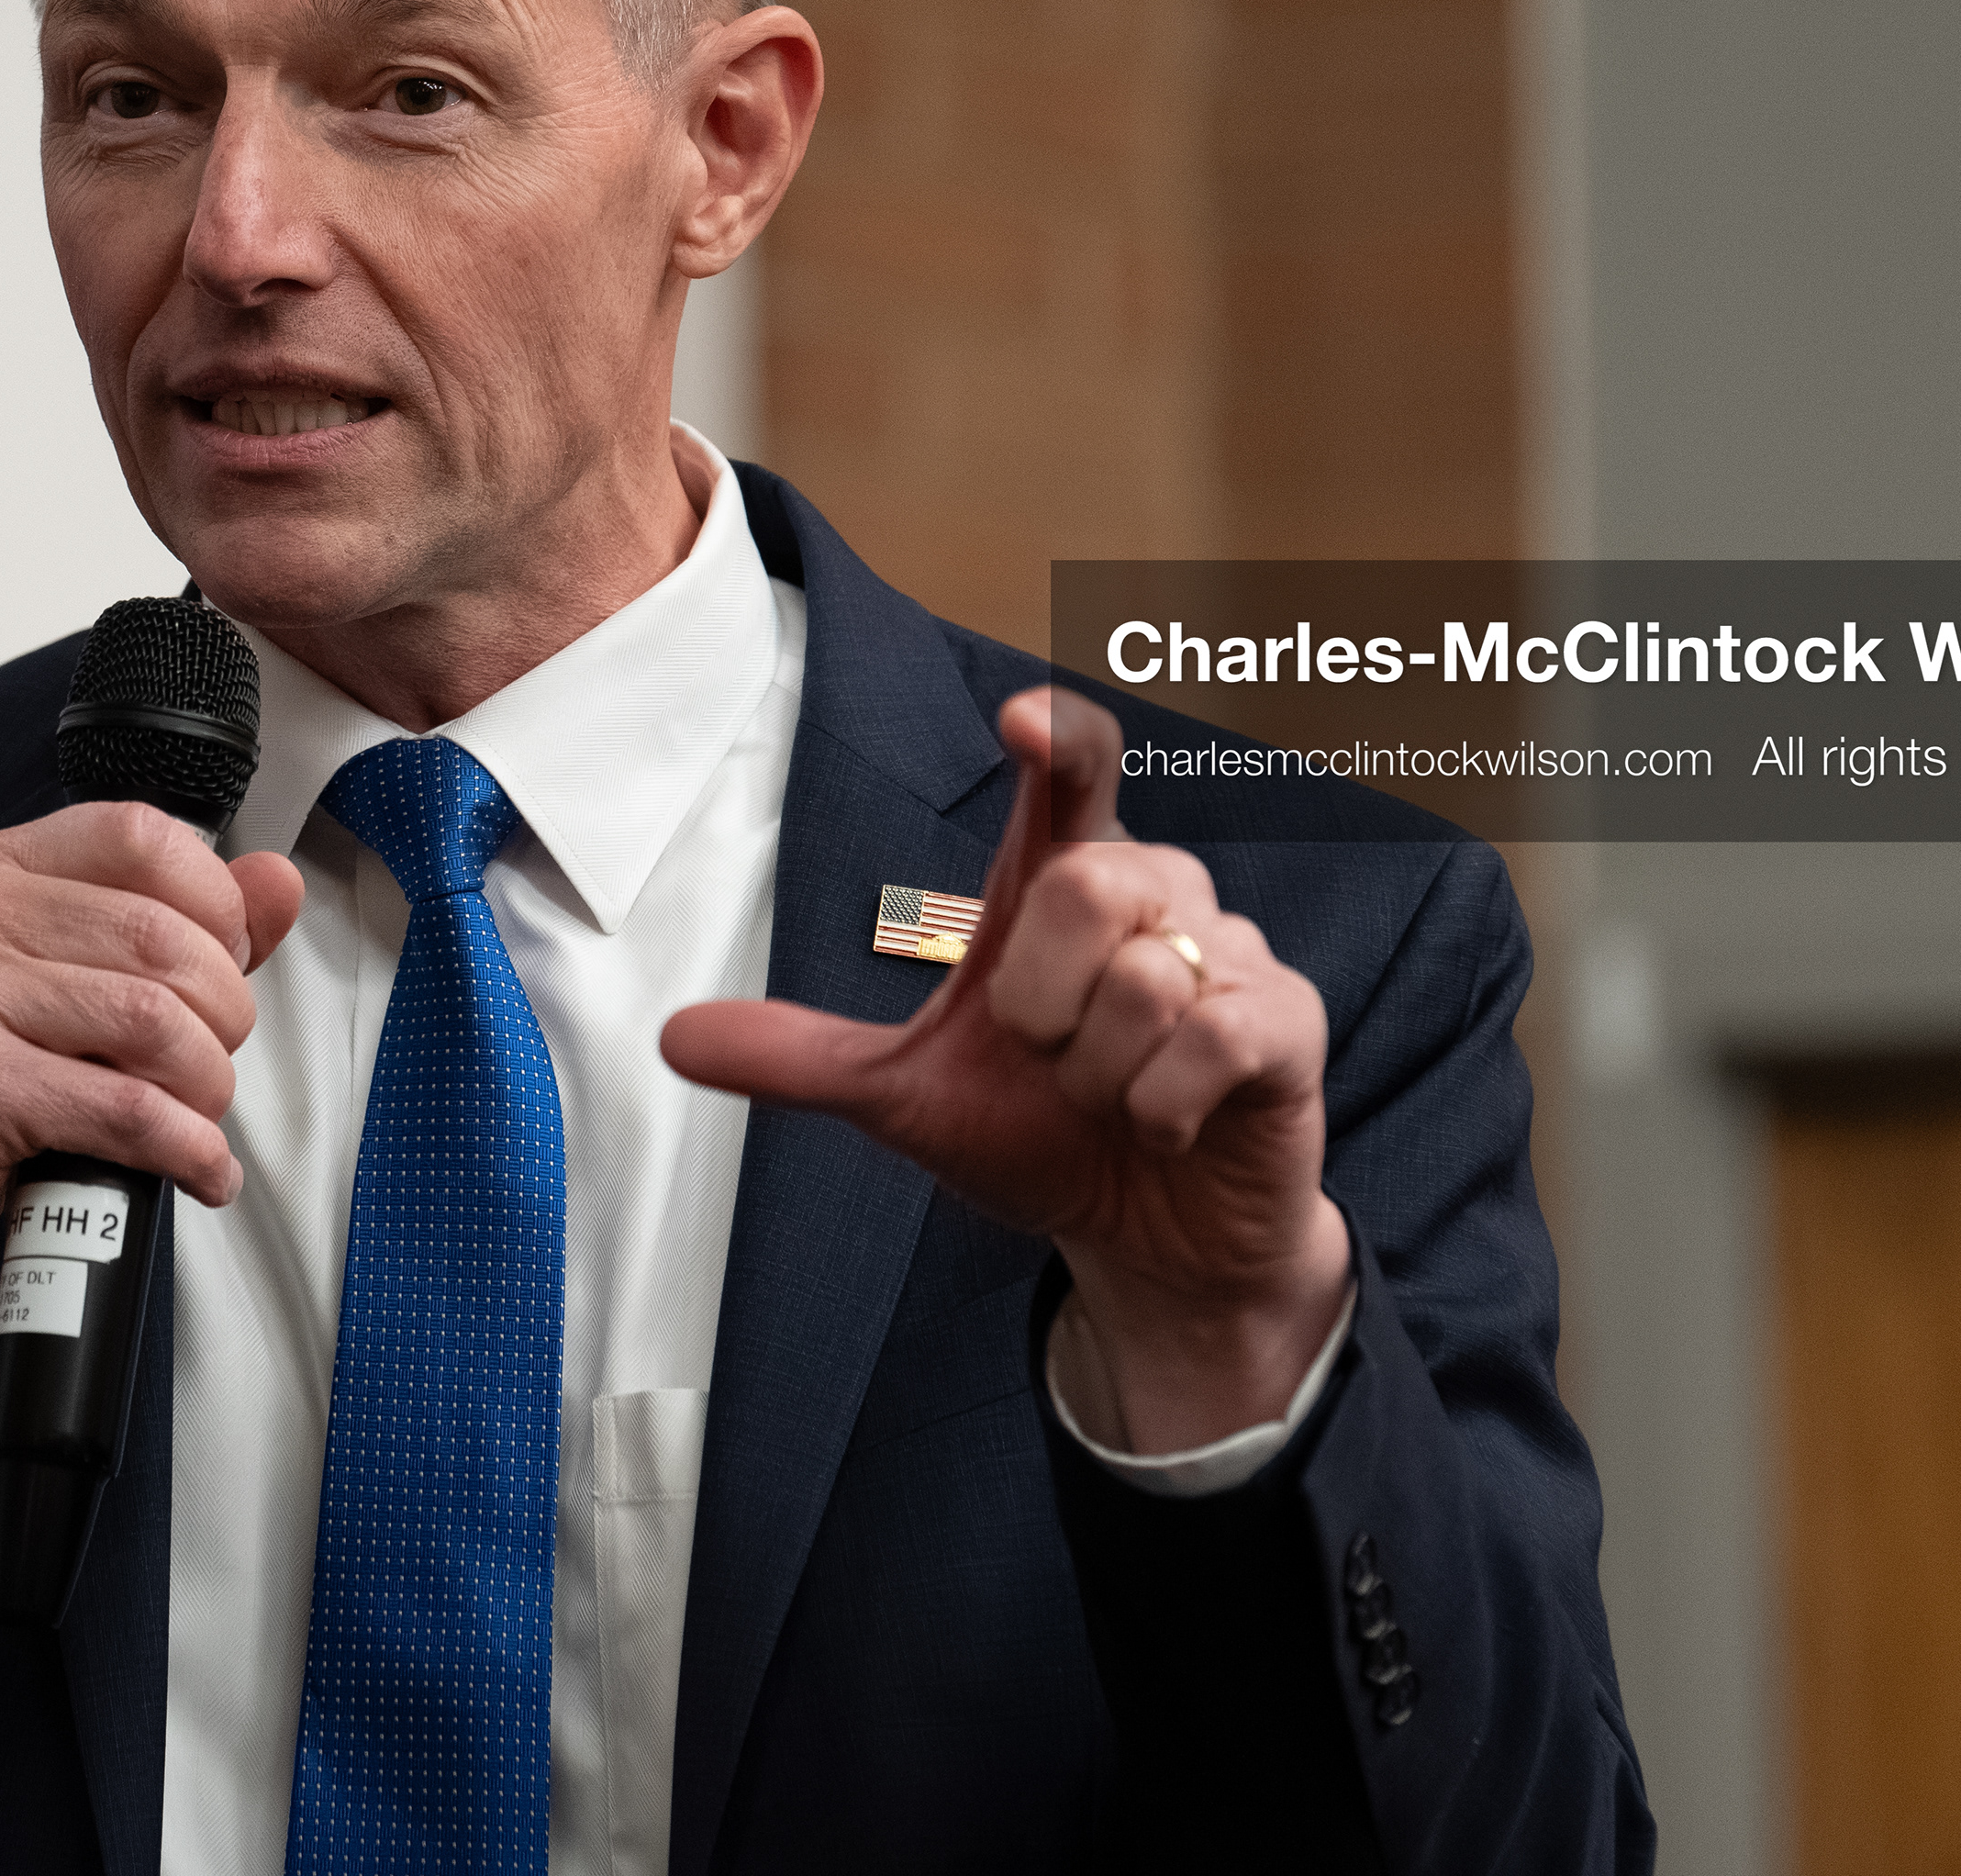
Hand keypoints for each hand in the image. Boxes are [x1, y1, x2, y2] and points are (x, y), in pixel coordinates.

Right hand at [0, 805, 304, 1509]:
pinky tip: (196, 1172)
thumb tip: (277, 882)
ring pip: (156, 1022)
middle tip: (208, 1071)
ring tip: (198, 1122)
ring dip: (208, 1088)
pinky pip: (128, 1110)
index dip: (215, 904)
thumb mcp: (43, 997)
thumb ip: (166, 932)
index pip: (140, 835)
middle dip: (223, 1018)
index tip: (226, 967)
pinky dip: (187, 1150)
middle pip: (164, 935)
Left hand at [662, 688, 1346, 1452]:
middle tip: (1050, 1057)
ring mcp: (1228, 955)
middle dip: (1041, 1003)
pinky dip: (1161, 1101)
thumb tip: (674, 1037)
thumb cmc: (1040, 1139)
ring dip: (1101, 1070)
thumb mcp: (904, 1100)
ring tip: (1110, 1096)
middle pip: (1085, 885)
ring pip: (1145, 977)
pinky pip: (1212, 1037)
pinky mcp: (1285, 1026)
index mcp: (1063, 886)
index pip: (1075, 772)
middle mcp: (1152, 898)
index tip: (1024, 719)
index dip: (1060, 736)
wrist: (1146, 1241)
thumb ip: (800, 1059)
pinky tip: (1164, 1122)